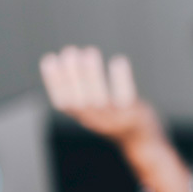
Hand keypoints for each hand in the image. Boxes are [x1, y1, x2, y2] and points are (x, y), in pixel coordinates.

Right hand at [39, 47, 164, 155]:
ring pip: (99, 99)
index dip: (53, 82)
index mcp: (83, 117)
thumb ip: (81, 91)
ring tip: (89, 52)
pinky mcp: (134, 116)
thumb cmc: (116, 116)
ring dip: (92, 75)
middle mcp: (96, 121)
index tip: (49, 59)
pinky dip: (121, 79)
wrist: (142, 140)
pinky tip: (118, 61)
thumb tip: (67, 60)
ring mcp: (115, 120)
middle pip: (79, 100)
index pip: (62, 103)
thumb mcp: (94, 107)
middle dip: (72, 75)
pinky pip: (125, 98)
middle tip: (70, 51)